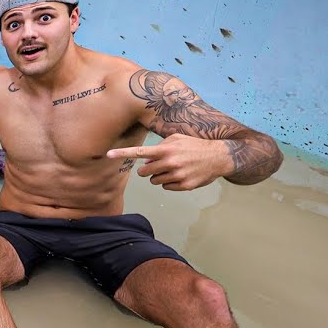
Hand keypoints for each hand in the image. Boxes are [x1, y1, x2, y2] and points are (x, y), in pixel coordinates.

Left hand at [106, 133, 234, 190]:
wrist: (219, 156)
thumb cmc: (194, 146)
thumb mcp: (177, 139)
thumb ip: (160, 147)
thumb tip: (145, 161)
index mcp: (166, 150)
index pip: (140, 152)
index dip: (123, 153)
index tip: (108, 154)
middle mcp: (170, 162)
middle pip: (144, 172)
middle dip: (148, 170)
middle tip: (158, 165)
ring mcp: (177, 175)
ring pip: (155, 181)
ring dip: (159, 176)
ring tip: (173, 169)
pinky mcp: (184, 185)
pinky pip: (166, 187)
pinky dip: (170, 183)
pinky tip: (181, 175)